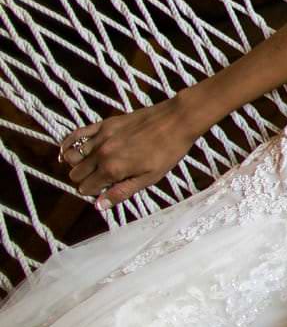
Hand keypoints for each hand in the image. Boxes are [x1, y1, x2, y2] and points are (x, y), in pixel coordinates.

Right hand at [56, 97, 202, 209]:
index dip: (94, 192)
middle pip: (76, 174)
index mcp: (113, 170)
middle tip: (100, 180)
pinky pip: (76, 135)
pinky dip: (68, 145)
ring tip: (89, 167)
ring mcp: (101, 137)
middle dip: (84, 181)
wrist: (177, 120)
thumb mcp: (150, 178)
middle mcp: (101, 154)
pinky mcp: (103, 124)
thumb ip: (122, 192)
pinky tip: (68, 152)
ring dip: (76, 165)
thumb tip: (98, 206)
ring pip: (72, 157)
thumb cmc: (167, 151)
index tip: (105, 190)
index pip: (86, 188)